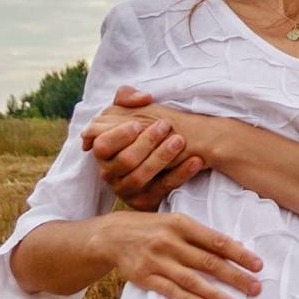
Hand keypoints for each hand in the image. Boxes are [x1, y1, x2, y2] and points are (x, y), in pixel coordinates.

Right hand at [83, 87, 205, 208]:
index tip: (138, 123)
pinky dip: (181, 175)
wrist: (167, 155)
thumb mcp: (129, 109)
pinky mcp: (145, 201)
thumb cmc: (142, 128)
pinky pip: (163, 190)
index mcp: (103, 151)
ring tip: (180, 140)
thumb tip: (142, 98)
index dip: (118, 136)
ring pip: (140, 177)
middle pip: (125, 161)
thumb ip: (127, 97)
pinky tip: (196, 161)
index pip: (102, 146)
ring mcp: (126, 189)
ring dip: (161, 158)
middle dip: (146, 142)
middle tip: (166, 125)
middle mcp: (110, 173)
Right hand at [95, 210, 262, 298]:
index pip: (217, 241)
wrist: (112, 235)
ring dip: (215, 294)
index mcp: (182, 224)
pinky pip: (168, 290)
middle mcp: (170, 241)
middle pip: (209, 262)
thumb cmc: (154, 228)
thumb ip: (201, 236)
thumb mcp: (176, 223)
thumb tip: (235, 249)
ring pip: (191, 279)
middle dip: (235, 276)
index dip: (240, 254)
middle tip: (256, 288)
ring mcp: (157, 260)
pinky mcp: (144, 277)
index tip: (259, 266)